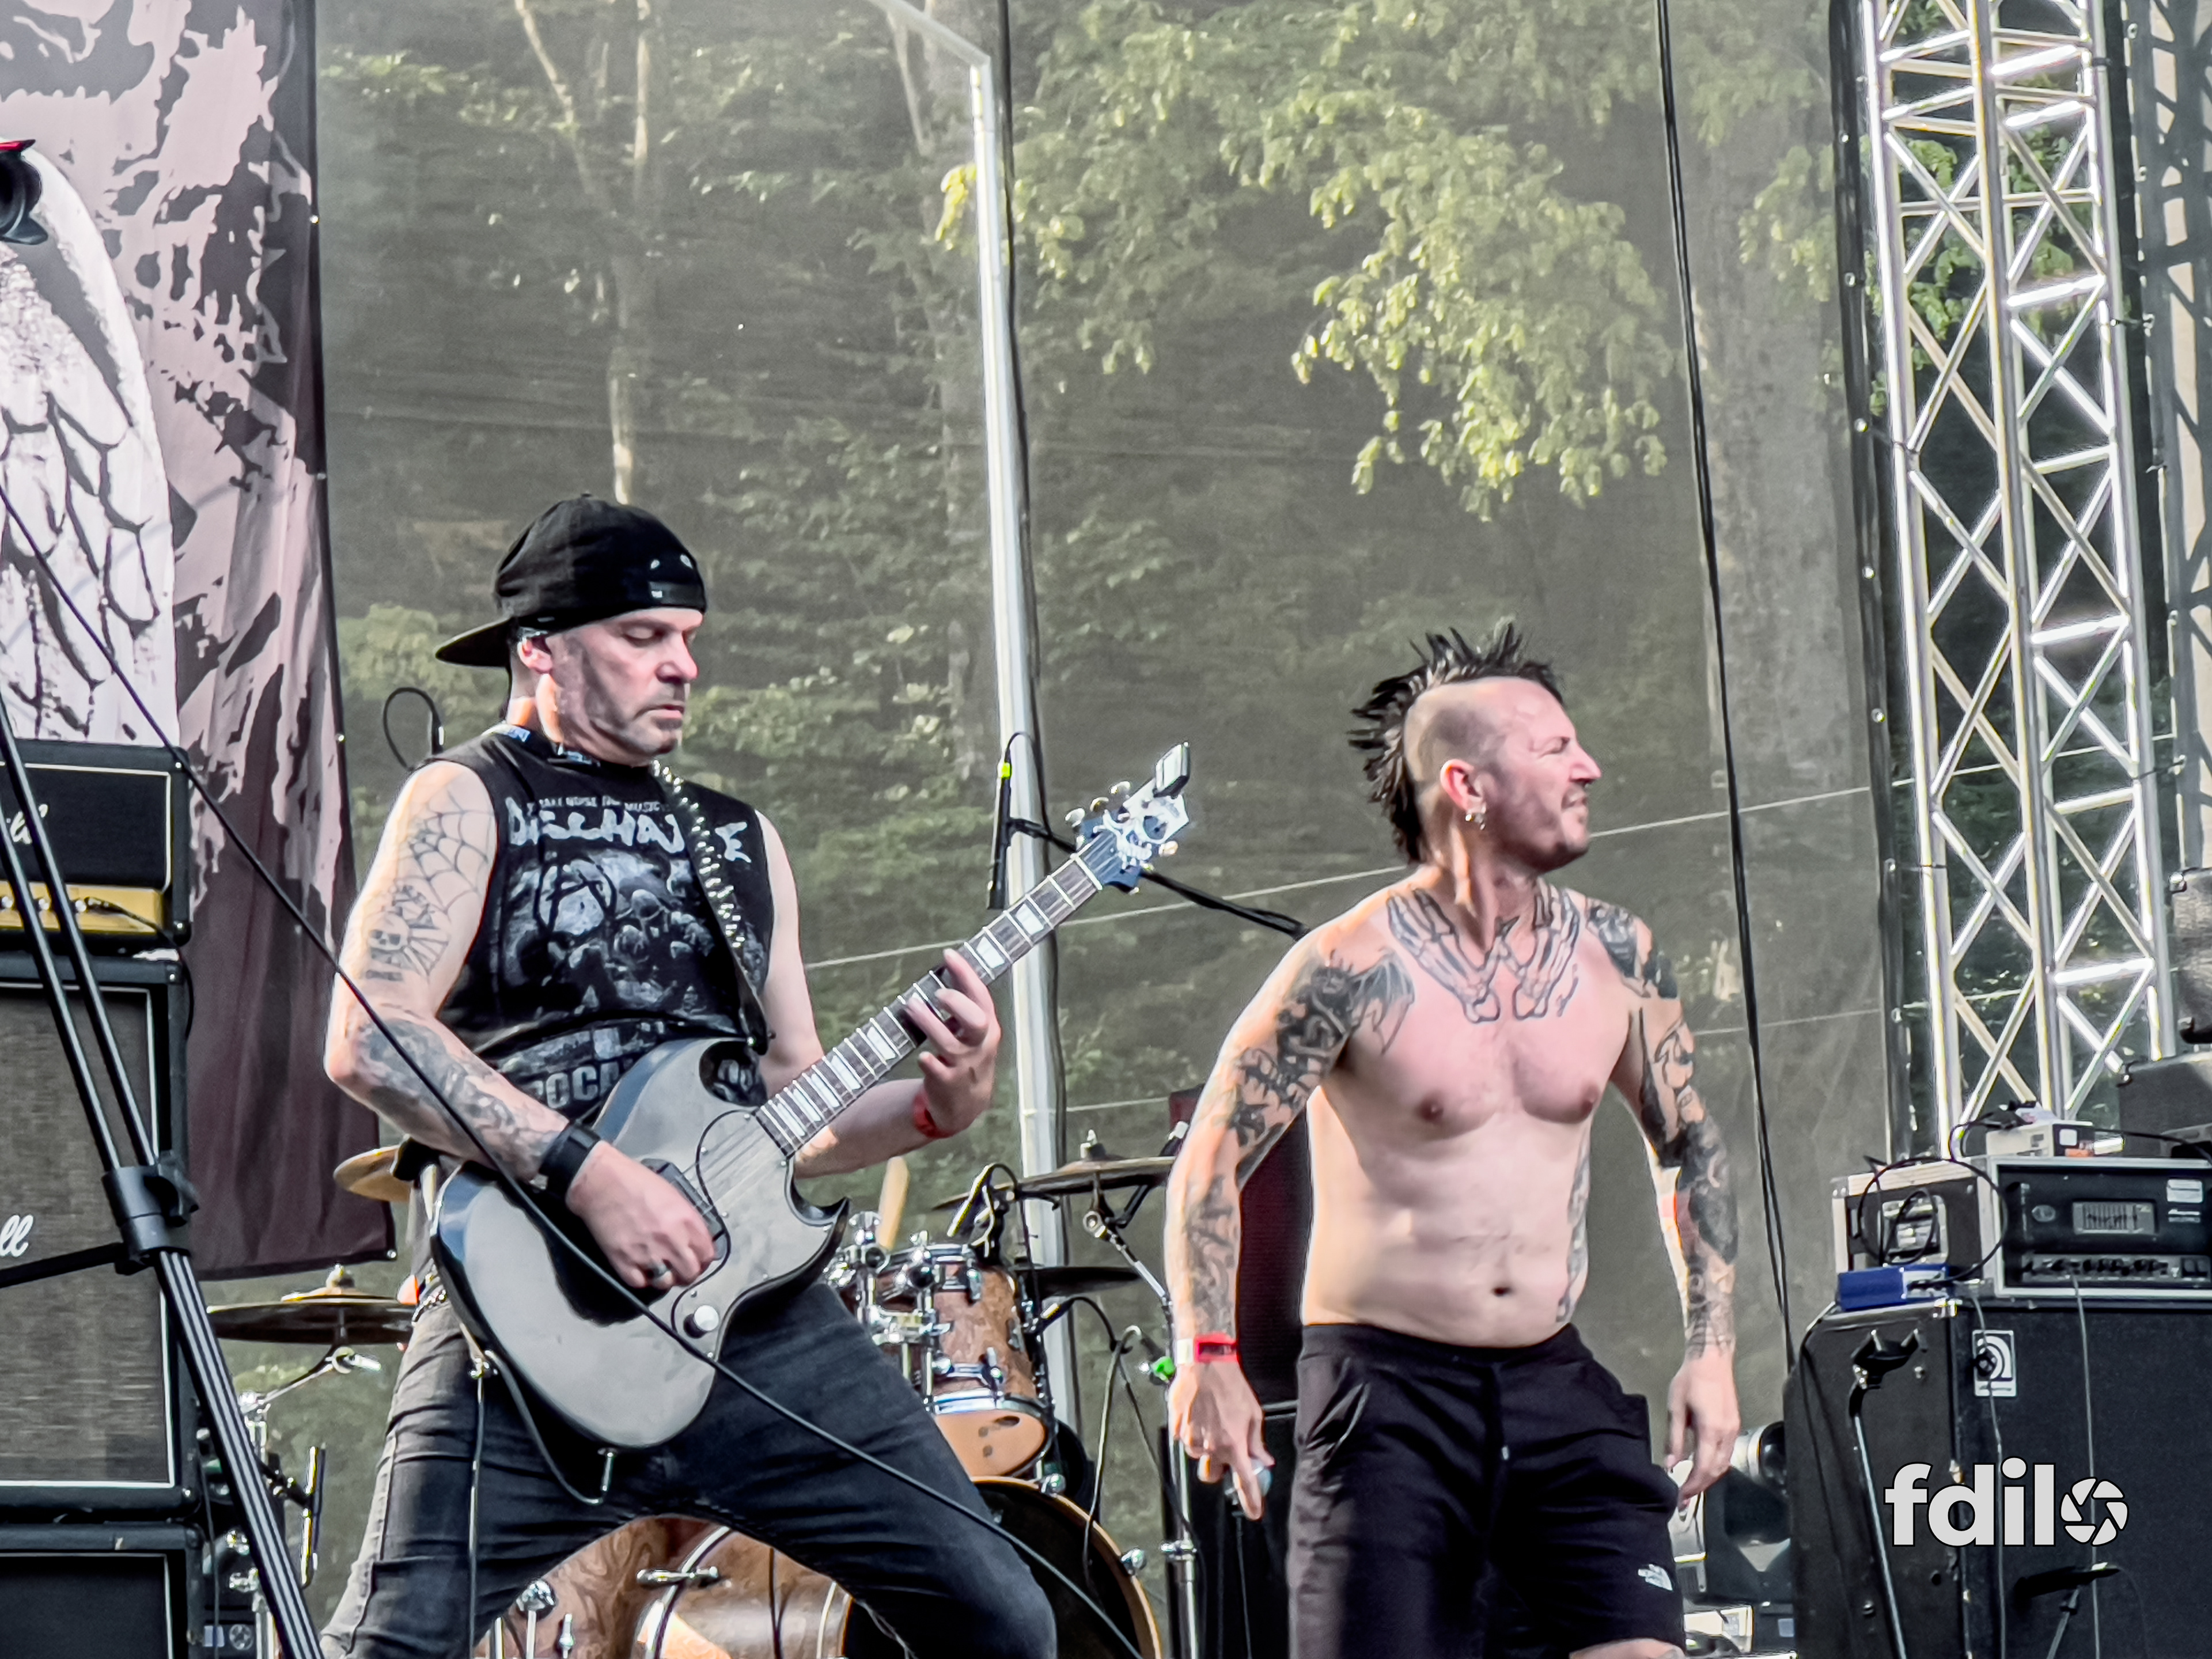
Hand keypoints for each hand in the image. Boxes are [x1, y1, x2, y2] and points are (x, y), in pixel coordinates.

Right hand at [564, 1143, 716, 1291]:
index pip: (707, 1254)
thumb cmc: (634, 1182)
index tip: (696, 1258)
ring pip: (666, 1283)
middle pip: (690, 1273)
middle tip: (678, 1268)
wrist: (601, 1182)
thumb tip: (691, 1239)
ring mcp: (648, 1253)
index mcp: (686, 1220)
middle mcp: (671, 1239)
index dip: (702, 1259)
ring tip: (657, 1269)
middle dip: (686, 1273)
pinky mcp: (624, 1262)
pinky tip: (639, 1267)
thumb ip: (686, 1221)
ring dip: (663, 1278)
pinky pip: (640, 1283)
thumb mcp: (672, 1195)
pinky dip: (640, 1278)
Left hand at [907, 950, 1000, 1136]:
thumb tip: (949, 966)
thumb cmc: (966, 1056)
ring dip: (930, 1023)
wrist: (965, 1103)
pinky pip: (939, 1071)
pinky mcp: (947, 1083)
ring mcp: (964, 1065)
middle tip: (937, 993)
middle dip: (957, 1004)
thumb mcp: (973, 1032)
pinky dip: (930, 1062)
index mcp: (987, 1028)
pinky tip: (922, 1055)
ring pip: (950, 1043)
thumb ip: (964, 1004)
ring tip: (911, 1005)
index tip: (948, 954)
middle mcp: (979, 1045)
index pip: (981, 996)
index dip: (966, 973)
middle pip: (977, 1021)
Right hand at [1170, 1357, 1273, 1518]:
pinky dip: (1192, 1433)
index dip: (1251, 1500)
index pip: (1244, 1481)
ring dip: (1205, 1447)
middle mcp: (1211, 1447)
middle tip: (1225, 1448)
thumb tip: (1262, 1459)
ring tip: (1211, 1420)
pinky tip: (1199, 1414)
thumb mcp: (1253, 1413)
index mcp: (1233, 1444)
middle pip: (1213, 1475)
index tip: (1255, 1512)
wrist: (1205, 1364)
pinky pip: (1185, 1441)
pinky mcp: (1177, 1429)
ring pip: (1198, 1457)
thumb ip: (1257, 1441)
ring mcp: (1191, 1439)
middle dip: (1220, 1466)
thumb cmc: (1231, 1385)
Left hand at [1666, 1348, 1739, 1499]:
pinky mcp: (1735, 1425)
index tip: (1680, 1496)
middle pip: (1716, 1470)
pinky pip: (1727, 1453)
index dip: (1692, 1486)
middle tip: (1684, 1497)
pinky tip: (1703, 1466)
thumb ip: (1674, 1439)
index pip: (1704, 1468)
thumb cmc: (1690, 1380)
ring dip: (1709, 1477)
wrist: (1712, 1359)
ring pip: (1724, 1464)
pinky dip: (1715, 1465)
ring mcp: (1734, 1430)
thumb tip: (1670, 1464)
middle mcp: (1727, 1434)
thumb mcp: (1676, 1408)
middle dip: (1701, 1486)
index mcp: (1711, 1430)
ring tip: (1691, 1485)